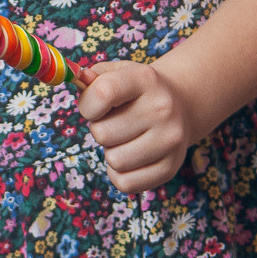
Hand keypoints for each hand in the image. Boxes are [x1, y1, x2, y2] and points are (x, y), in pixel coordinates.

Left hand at [77, 59, 197, 193]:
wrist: (181, 105)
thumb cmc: (136, 91)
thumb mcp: (117, 74)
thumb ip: (90, 78)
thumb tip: (75, 78)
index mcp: (145, 80)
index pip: (103, 94)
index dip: (87, 105)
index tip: (93, 108)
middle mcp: (163, 109)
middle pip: (103, 134)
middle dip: (99, 130)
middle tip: (113, 124)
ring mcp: (171, 140)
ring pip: (114, 161)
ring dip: (110, 152)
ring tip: (123, 139)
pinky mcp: (171, 168)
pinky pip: (126, 184)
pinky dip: (119, 174)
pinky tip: (129, 157)